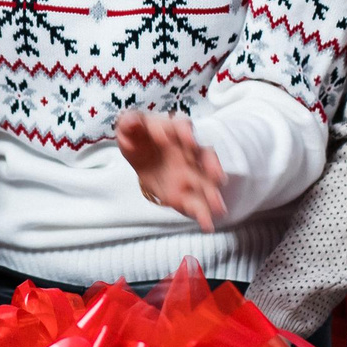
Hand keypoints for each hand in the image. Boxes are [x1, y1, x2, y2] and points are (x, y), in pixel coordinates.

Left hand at [115, 109, 224, 232]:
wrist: (142, 157)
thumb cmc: (138, 138)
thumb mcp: (128, 129)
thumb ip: (129, 123)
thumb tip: (129, 121)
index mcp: (173, 131)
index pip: (183, 127)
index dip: (186, 133)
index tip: (186, 141)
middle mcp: (188, 151)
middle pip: (205, 156)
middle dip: (211, 166)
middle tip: (216, 176)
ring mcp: (191, 172)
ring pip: (206, 182)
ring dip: (213, 194)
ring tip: (218, 208)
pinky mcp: (187, 191)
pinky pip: (197, 203)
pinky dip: (203, 214)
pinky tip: (207, 225)